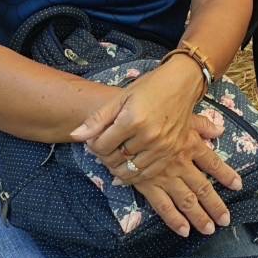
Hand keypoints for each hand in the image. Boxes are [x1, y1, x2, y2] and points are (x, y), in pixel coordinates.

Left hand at [72, 59, 239, 185]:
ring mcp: (162, 147)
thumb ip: (98, 119)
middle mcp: (149, 136)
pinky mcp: (172, 152)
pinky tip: (128, 167)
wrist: (183, 83)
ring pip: (130, 171)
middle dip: (104, 156)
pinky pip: (148, 174)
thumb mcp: (121, 97)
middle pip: (115, 160)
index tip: (95, 138)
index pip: (102, 146)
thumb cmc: (150, 86)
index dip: (93, 145)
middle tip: (105, 147)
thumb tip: (75, 135)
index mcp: (133, 120)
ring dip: (118, 167)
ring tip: (116, 155)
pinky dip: (135, 175)